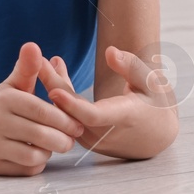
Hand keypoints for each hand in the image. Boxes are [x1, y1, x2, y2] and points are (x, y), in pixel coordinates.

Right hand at [0, 42, 85, 175]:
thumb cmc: (4, 108)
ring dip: (50, 152)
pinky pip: (26, 169)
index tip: (77, 124)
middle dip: (63, 139)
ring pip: (34, 155)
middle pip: (41, 135)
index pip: (42, 111)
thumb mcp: (15, 85)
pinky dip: (37, 163)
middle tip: (72, 138)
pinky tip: (38, 154)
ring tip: (54, 145)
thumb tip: (32, 46)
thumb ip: (28, 68)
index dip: (64, 119)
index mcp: (4, 99)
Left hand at [42, 45, 178, 155]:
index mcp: (124, 118)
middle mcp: (106, 134)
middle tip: (37, 61)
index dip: (71, 105)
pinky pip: (68, 119)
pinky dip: (60, 99)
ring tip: (44, 62)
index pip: (92, 116)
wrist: (156, 136)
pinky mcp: (86, 141)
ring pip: (66, 116)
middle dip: (53, 85)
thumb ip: (131, 66)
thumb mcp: (151, 81)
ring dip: (54, 88)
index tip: (52, 89)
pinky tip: (53, 77)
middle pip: (72, 112)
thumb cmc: (155, 103)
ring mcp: (94, 140)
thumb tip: (110, 51)